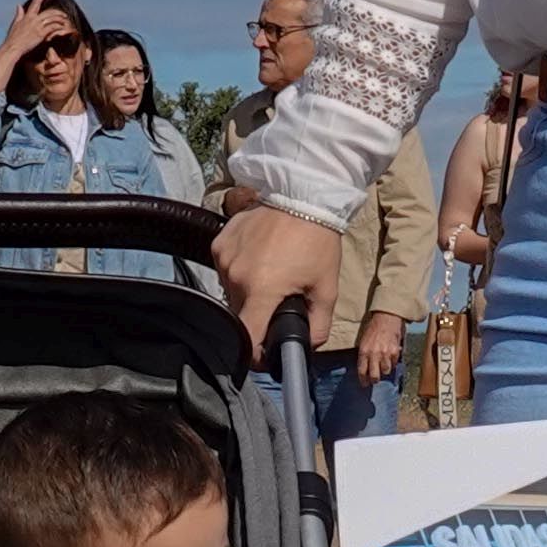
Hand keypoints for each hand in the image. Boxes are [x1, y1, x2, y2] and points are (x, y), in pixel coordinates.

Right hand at [0, 0, 77, 78]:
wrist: (13, 47)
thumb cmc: (13, 38)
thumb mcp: (15, 24)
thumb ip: (19, 14)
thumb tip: (19, 5)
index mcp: (27, 16)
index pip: (35, 2)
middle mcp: (33, 19)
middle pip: (48, 12)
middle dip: (57, 12)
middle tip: (64, 14)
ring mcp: (37, 26)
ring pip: (52, 18)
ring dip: (60, 19)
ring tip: (65, 21)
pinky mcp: (40, 34)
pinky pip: (52, 27)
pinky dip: (58, 27)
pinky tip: (63, 28)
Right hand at [215, 204, 345, 365]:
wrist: (304, 194)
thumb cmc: (318, 240)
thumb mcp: (326, 289)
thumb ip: (318, 326)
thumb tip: (305, 348)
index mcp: (261, 290)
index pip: (245, 337)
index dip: (253, 352)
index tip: (263, 352)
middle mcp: (235, 275)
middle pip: (239, 314)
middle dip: (258, 315)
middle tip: (279, 300)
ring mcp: (224, 257)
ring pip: (231, 291)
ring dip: (248, 291)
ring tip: (272, 273)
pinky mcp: (220, 242)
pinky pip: (226, 268)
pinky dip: (241, 269)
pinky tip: (260, 257)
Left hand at [356, 311, 404, 379]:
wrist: (386, 318)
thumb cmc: (373, 328)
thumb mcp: (363, 341)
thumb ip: (364, 354)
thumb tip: (365, 367)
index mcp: (364, 351)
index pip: (362, 371)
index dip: (363, 380)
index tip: (364, 384)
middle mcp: (374, 354)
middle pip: (374, 376)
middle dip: (374, 380)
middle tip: (374, 380)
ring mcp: (385, 354)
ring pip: (385, 371)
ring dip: (384, 371)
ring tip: (383, 368)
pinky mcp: (395, 351)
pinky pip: (393, 363)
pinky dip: (392, 363)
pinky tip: (390, 359)